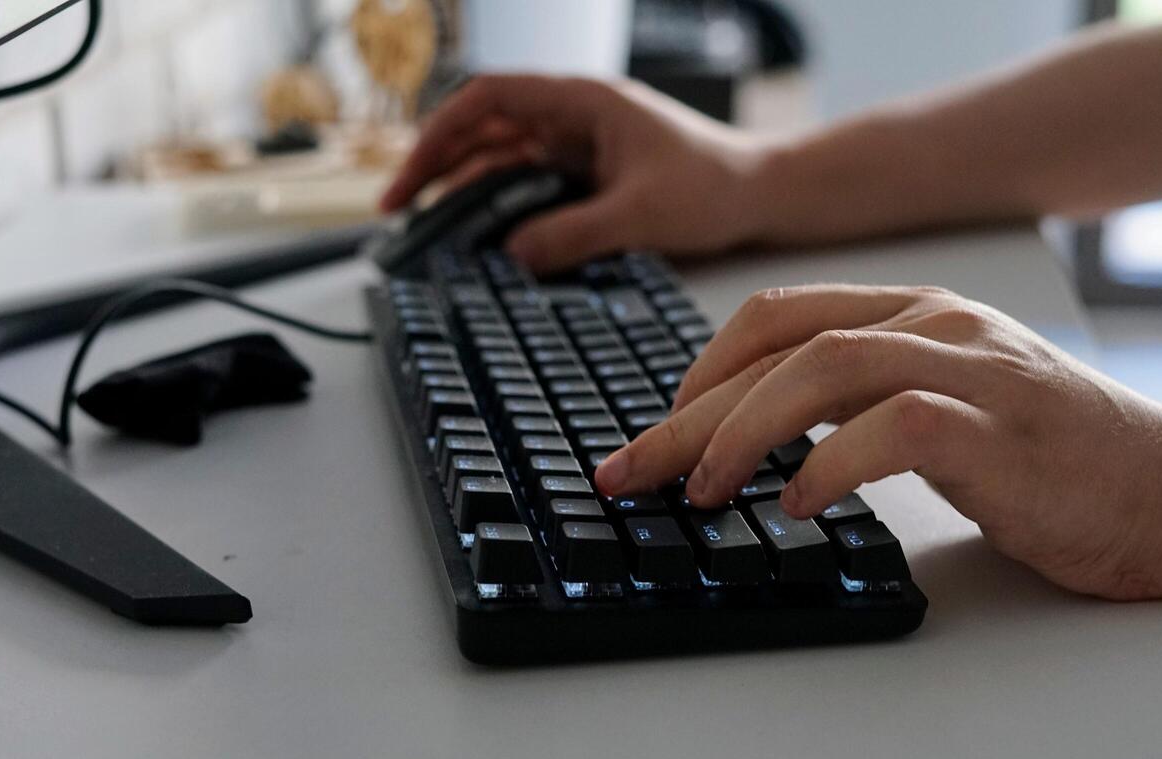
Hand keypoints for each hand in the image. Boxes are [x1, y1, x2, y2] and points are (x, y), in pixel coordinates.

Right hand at [380, 74, 772, 273]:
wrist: (762, 194)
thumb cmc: (715, 186)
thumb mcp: (640, 214)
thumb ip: (574, 234)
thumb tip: (512, 256)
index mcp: (580, 101)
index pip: (487, 99)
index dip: (439, 135)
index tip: (409, 178)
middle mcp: (571, 117)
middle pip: (482, 130)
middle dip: (436, 167)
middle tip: (399, 213)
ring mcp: (576, 146)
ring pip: (500, 161)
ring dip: (463, 192)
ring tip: (428, 233)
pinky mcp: (586, 177)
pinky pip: (527, 188)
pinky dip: (498, 210)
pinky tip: (479, 241)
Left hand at [593, 285, 1161, 605]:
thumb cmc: (1050, 464)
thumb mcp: (943, 412)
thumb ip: (860, 408)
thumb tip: (754, 450)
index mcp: (914, 315)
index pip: (778, 314)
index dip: (701, 368)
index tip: (657, 428)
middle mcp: (936, 325)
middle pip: (778, 346)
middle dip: (686, 412)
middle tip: (628, 471)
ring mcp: (970, 370)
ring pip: (824, 368)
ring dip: (740, 431)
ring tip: (700, 489)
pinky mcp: (999, 431)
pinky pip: (892, 428)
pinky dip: (828, 465)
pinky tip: (796, 507)